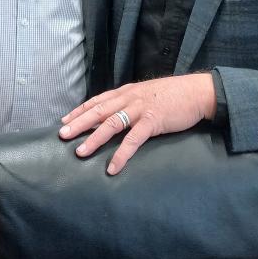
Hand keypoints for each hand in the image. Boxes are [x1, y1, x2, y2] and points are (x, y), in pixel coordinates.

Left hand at [59, 74, 215, 174]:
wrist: (195, 91)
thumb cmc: (172, 94)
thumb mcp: (146, 93)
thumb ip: (131, 101)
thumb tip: (116, 112)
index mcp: (127, 91)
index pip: (98, 100)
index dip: (80, 110)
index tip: (64, 120)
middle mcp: (130, 98)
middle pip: (99, 111)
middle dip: (79, 123)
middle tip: (62, 135)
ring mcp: (140, 109)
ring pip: (112, 123)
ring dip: (94, 139)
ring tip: (80, 152)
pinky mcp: (153, 121)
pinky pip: (133, 140)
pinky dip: (121, 154)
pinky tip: (112, 167)